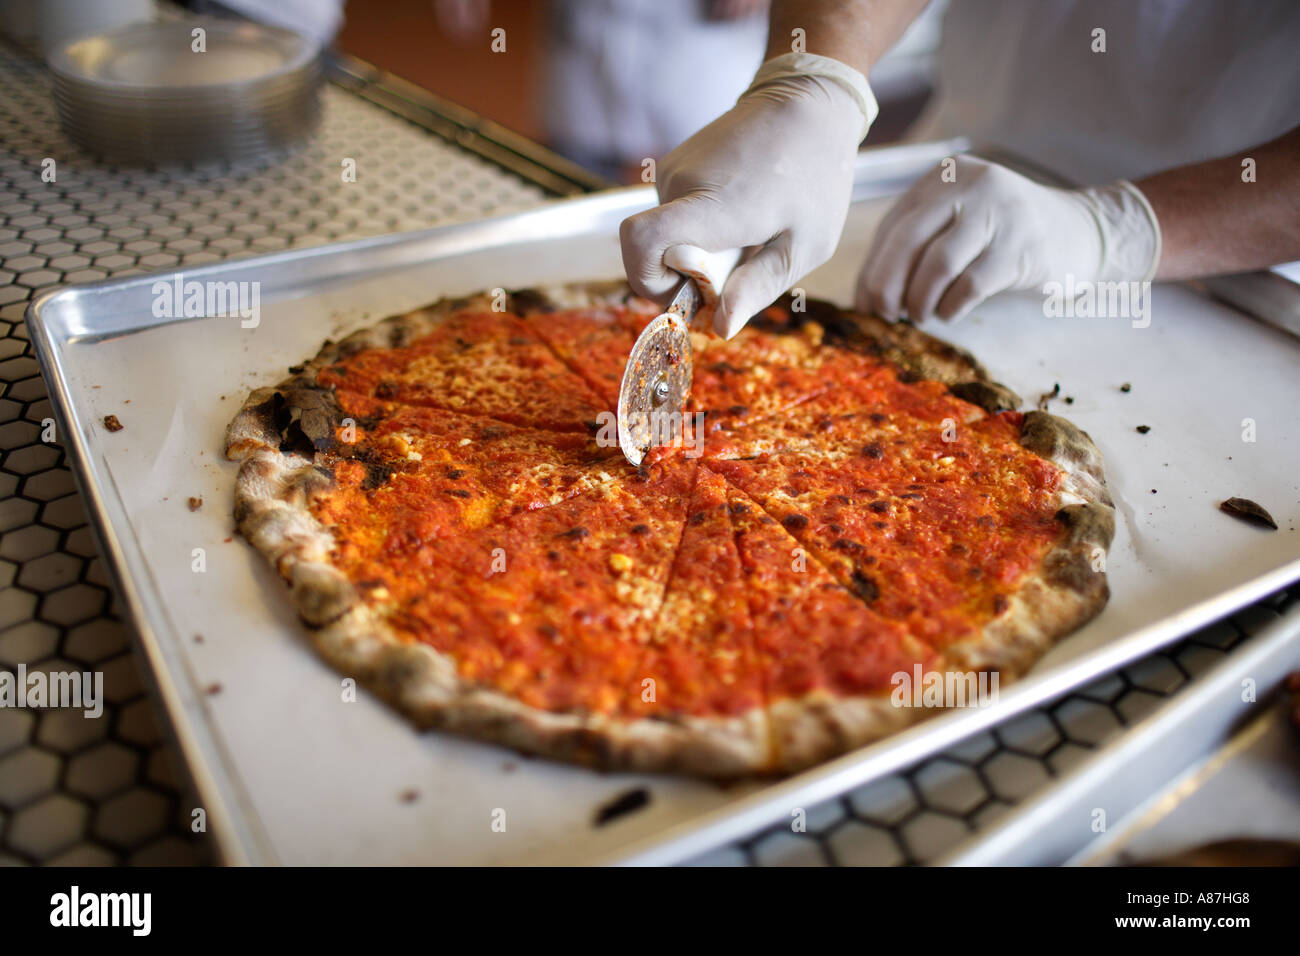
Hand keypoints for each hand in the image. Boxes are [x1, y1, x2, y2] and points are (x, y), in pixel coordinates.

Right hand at [621, 74, 865, 338]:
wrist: (808, 101)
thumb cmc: (816, 178)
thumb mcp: (804, 246)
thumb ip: (756, 288)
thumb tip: (718, 326)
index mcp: (718, 205)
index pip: (642, 243)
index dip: (651, 283)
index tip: (692, 292)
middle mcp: (682, 184)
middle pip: (653, 254)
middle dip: (687, 277)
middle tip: (741, 262)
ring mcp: (673, 171)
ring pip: (664, 238)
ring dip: (698, 251)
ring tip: (747, 231)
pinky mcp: (673, 165)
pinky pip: (672, 216)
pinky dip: (698, 229)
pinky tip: (738, 211)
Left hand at [856, 155, 1160, 321]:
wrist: (1081, 231)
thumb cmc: (1003, 236)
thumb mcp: (958, 221)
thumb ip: (916, 245)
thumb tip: (864, 294)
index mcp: (944, 176)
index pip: (893, 225)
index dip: (872, 270)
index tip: (865, 304)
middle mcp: (969, 185)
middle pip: (907, 240)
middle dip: (887, 286)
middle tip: (886, 315)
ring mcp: (998, 212)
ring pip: (937, 265)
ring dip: (919, 301)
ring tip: (921, 315)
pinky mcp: (1020, 246)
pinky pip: (970, 285)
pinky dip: (951, 307)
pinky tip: (950, 313)